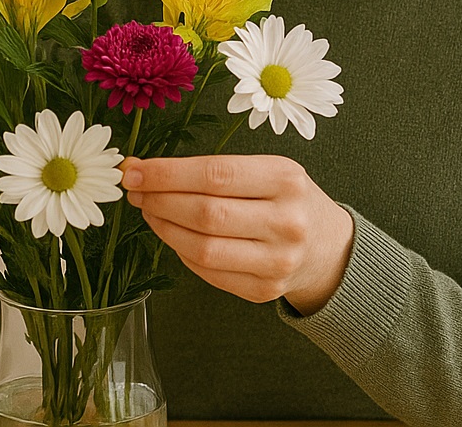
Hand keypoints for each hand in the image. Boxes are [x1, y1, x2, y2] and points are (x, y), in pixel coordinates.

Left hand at [121, 154, 353, 314]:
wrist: (327, 247)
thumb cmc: (286, 199)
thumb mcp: (267, 170)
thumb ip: (215, 171)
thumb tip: (145, 172)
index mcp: (286, 179)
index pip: (215, 174)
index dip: (167, 174)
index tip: (134, 171)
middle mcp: (286, 222)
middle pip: (205, 213)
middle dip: (159, 200)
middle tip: (135, 192)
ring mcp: (277, 261)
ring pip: (202, 248)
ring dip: (164, 228)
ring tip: (149, 211)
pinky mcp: (264, 291)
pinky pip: (208, 272)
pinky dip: (182, 252)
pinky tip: (174, 235)